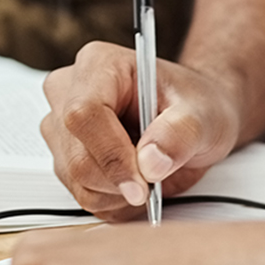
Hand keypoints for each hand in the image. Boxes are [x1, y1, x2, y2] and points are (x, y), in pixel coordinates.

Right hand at [40, 42, 244, 220]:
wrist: (192, 119)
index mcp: (99, 65)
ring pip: (76, 181)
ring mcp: (61, 128)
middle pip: (77, 156)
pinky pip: (82, 196)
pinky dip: (114, 200)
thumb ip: (180, 134)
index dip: (111, 154)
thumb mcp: (203, 115)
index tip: (143, 183)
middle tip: (157, 179)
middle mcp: (69, 92)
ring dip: (118, 192)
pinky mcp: (64, 158)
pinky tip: (135, 180)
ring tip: (149, 171)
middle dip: (120, 180)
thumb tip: (150, 164)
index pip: (84, 113)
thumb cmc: (194, 105)